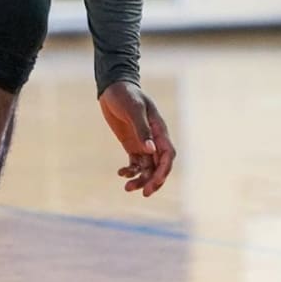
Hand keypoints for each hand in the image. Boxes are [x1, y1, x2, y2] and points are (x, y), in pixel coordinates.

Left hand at [98, 80, 175, 196]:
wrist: (113, 88)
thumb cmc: (126, 95)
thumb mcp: (133, 109)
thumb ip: (142, 129)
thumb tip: (151, 150)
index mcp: (160, 130)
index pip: (168, 156)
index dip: (164, 171)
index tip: (153, 183)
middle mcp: (154, 139)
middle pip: (159, 166)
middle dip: (153, 181)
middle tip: (143, 193)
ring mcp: (143, 142)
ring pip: (147, 168)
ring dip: (140, 179)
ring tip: (127, 187)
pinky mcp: (131, 144)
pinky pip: (135, 163)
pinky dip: (130, 171)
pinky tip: (120, 173)